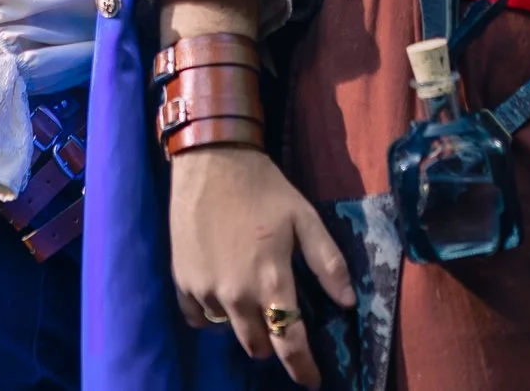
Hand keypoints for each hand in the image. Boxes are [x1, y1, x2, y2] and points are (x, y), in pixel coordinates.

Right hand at [168, 145, 355, 387]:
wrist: (211, 160)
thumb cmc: (264, 187)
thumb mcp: (305, 217)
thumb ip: (328, 262)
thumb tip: (348, 303)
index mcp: (271, 281)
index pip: (291, 343)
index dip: (303, 369)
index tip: (312, 382)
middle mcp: (236, 295)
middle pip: (257, 346)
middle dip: (273, 344)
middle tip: (281, 323)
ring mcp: (205, 290)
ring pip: (229, 331)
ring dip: (244, 324)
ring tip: (252, 297)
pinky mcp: (182, 281)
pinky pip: (198, 317)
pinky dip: (213, 314)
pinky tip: (222, 294)